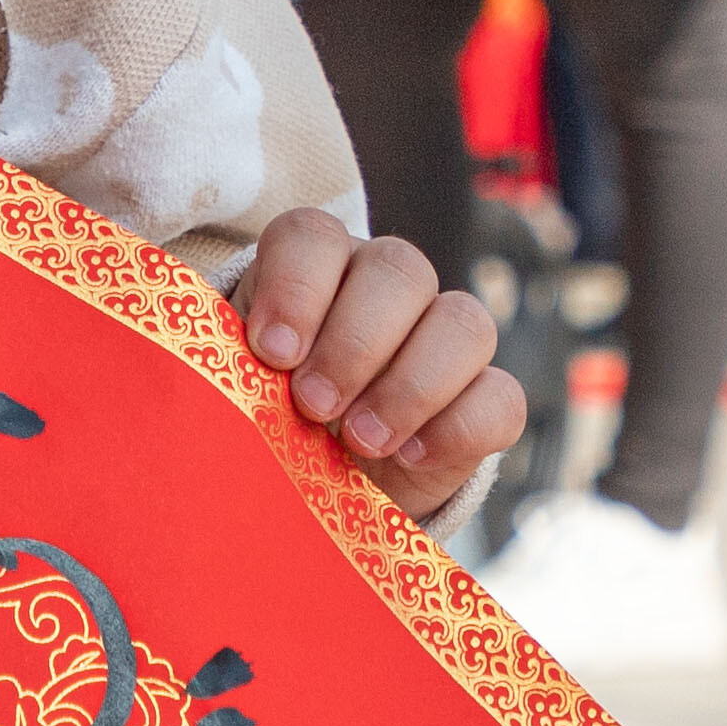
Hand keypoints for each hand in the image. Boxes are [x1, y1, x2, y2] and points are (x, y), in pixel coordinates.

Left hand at [236, 207, 525, 517]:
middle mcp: (388, 287)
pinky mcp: (484, 401)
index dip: (297, 286)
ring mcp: (445, 339)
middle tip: (313, 405)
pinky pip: (499, 396)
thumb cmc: (266, 422)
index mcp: (317, 269)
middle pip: (399, 270)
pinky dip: (457, 427)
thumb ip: (233, 376)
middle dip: (354, 343)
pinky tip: (410, 457)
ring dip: (410, 384)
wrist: (319, 489)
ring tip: (361, 440)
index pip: (314, 236)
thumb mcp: (237, 395)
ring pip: (464, 322)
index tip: (271, 352)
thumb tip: (227, 381)